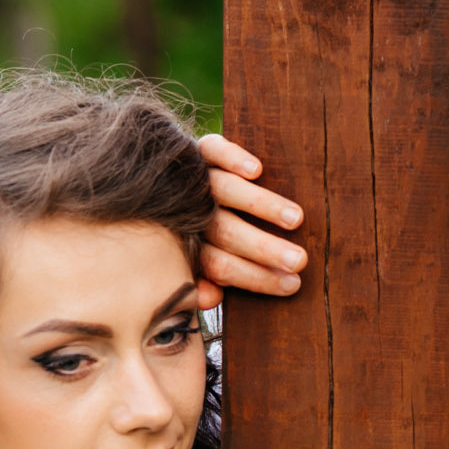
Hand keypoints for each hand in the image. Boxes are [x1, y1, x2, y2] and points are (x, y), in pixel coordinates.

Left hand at [195, 133, 306, 309]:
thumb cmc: (189, 232)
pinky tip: (256, 170)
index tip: (292, 285)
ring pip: (226, 191)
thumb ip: (199, 280)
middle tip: (299, 260)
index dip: (256, 277)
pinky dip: (231, 158)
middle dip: (264, 248)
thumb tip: (212, 298)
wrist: (150, 176)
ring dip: (261, 205)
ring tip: (295, 219)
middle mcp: (189, 213)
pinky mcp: (197, 150)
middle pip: (226, 232)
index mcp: (188, 246)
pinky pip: (212, 151)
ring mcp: (193, 179)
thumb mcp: (191, 263)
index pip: (221, 266)